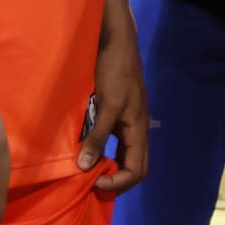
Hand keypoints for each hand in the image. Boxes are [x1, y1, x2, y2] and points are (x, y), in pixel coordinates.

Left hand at [80, 0, 147, 193]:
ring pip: (127, 155)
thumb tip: (84, 167)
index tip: (92, 181)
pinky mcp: (120, 112)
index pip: (137, 170)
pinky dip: (105, 152)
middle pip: (136, 167)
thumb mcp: (106, 104)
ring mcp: (130, 121)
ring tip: (87, 169)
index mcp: (139, 129)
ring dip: (110, 167)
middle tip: (90, 182)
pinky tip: (88, 149)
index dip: (117, 182)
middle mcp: (137, 129)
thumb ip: (97, 136)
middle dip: (116, 180)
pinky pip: (117, 142)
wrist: (116, 42)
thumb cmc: (114, 71)